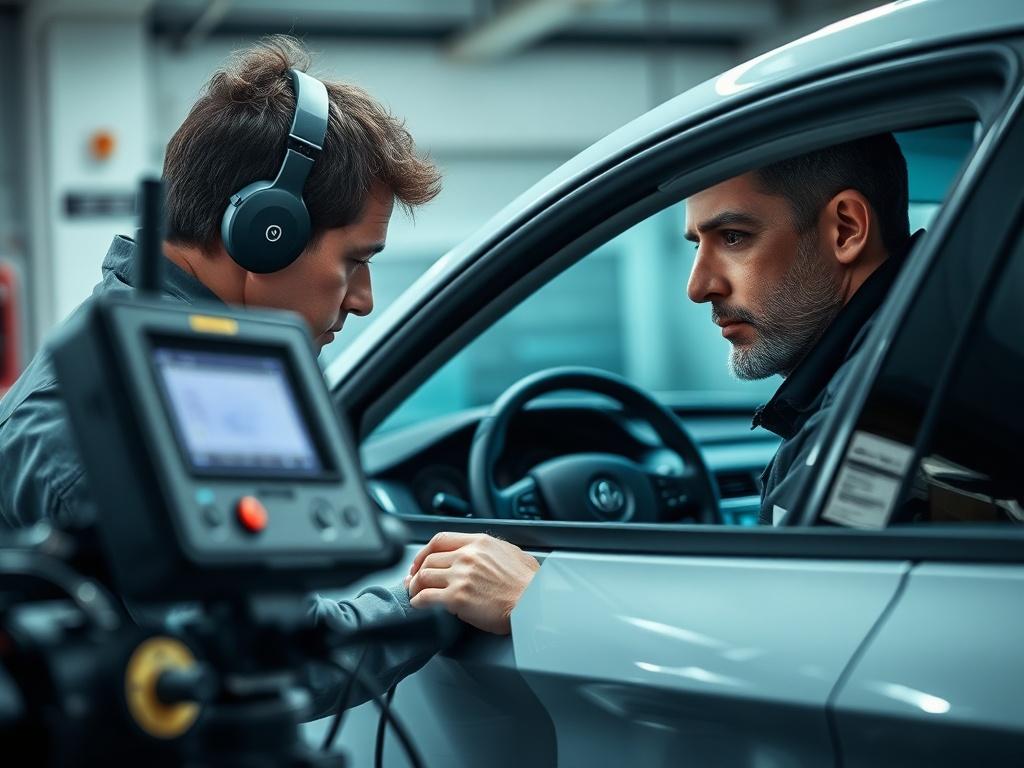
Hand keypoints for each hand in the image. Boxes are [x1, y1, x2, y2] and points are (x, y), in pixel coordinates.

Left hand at [404, 532, 538, 634]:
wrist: (534, 602)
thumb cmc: (530, 584)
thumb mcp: (513, 553)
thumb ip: (494, 550)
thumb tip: (488, 555)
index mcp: (479, 542)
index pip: (441, 539)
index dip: (425, 551)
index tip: (421, 560)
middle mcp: (467, 556)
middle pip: (429, 559)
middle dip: (417, 571)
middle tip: (413, 580)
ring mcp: (460, 576)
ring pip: (423, 577)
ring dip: (414, 587)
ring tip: (414, 594)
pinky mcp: (457, 597)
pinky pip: (427, 598)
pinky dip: (418, 602)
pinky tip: (419, 605)